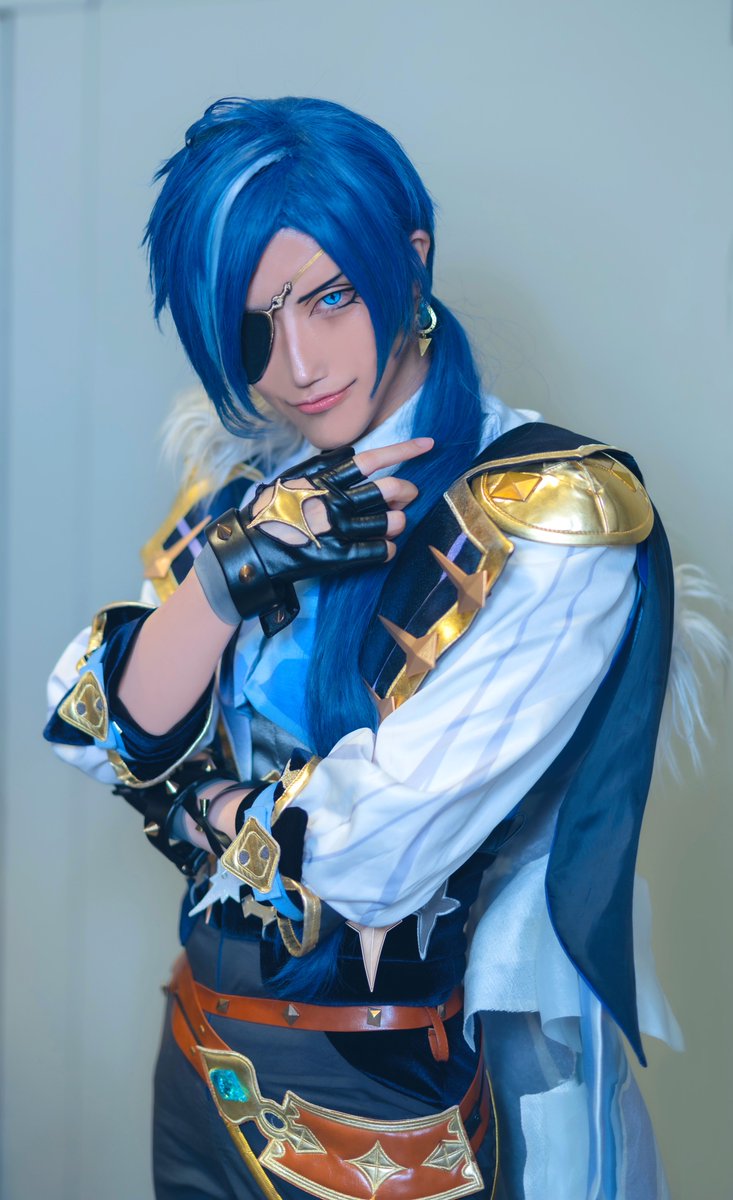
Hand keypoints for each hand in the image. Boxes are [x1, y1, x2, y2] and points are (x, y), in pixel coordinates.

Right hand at [204, 437, 432, 633]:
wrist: (249, 548)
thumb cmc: (270, 510)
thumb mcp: (293, 477)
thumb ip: (322, 464)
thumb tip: (350, 452)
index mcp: (325, 478)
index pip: (372, 459)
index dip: (403, 451)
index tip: (428, 445)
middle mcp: (334, 500)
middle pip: (387, 490)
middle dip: (406, 491)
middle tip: (408, 495)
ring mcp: (337, 529)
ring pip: (388, 522)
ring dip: (399, 522)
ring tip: (397, 522)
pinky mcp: (336, 556)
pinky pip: (377, 551)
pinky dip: (388, 549)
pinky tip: (387, 548)